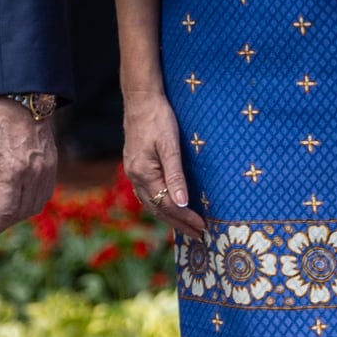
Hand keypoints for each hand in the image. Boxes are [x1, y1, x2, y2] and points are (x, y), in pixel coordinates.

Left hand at [0, 98, 58, 237]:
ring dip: (20, 213)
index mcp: (14, 170)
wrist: (21, 95)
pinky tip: (19, 197)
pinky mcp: (53, 162)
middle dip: (6, 221)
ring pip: (37, 204)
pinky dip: (33, 200)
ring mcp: (47, 168)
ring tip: (3, 210)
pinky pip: (46, 191)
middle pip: (23, 211)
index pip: (8, 210)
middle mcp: (35, 172)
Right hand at [120, 91, 205, 239]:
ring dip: (169, 217)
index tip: (203, 227)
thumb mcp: (170, 145)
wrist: (141, 100)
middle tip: (199, 236)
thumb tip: (181, 203)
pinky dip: (160, 205)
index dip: (185, 218)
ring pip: (151, 203)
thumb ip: (175, 175)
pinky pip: (147, 194)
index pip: (167, 204)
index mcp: (143, 173)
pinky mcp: (136, 166)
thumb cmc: (158, 118)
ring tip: (186, 228)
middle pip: (158, 208)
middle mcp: (135, 176)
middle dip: (179, 223)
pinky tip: (169, 207)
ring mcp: (133, 172)